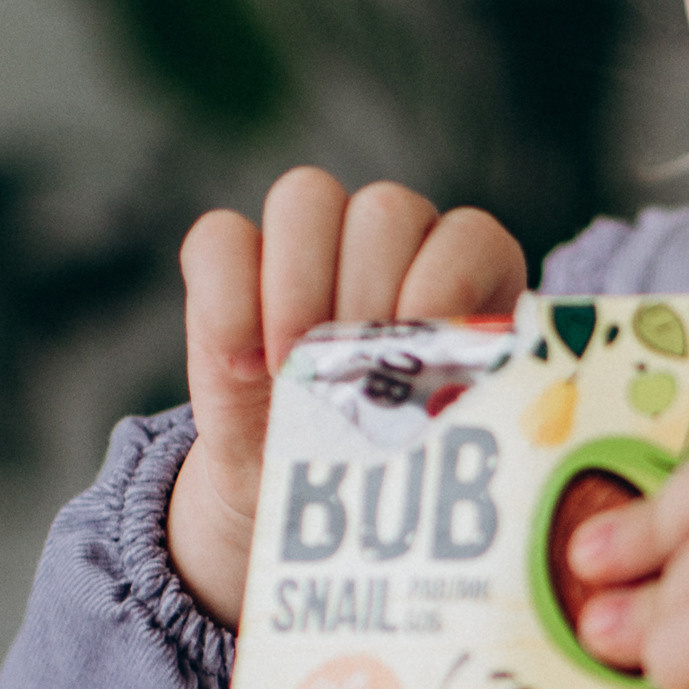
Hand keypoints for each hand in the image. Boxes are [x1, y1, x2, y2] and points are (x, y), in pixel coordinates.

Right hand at [165, 170, 523, 628]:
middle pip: (385, 210)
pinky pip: (219, 238)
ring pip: (305, 197)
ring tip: (290, 368)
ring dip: (297, 283)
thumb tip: (457, 411)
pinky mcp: (233, 261)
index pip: (468, 237)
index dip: (443, 287)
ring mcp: (312, 239)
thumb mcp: (442, 442)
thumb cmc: (397, 462)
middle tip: (350, 379)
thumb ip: (459, 409)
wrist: (311, 491)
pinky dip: (228, 296)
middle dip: (366, 294)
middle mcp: (396, 235)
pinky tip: (242, 365)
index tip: (418, 366)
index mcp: (470, 267)